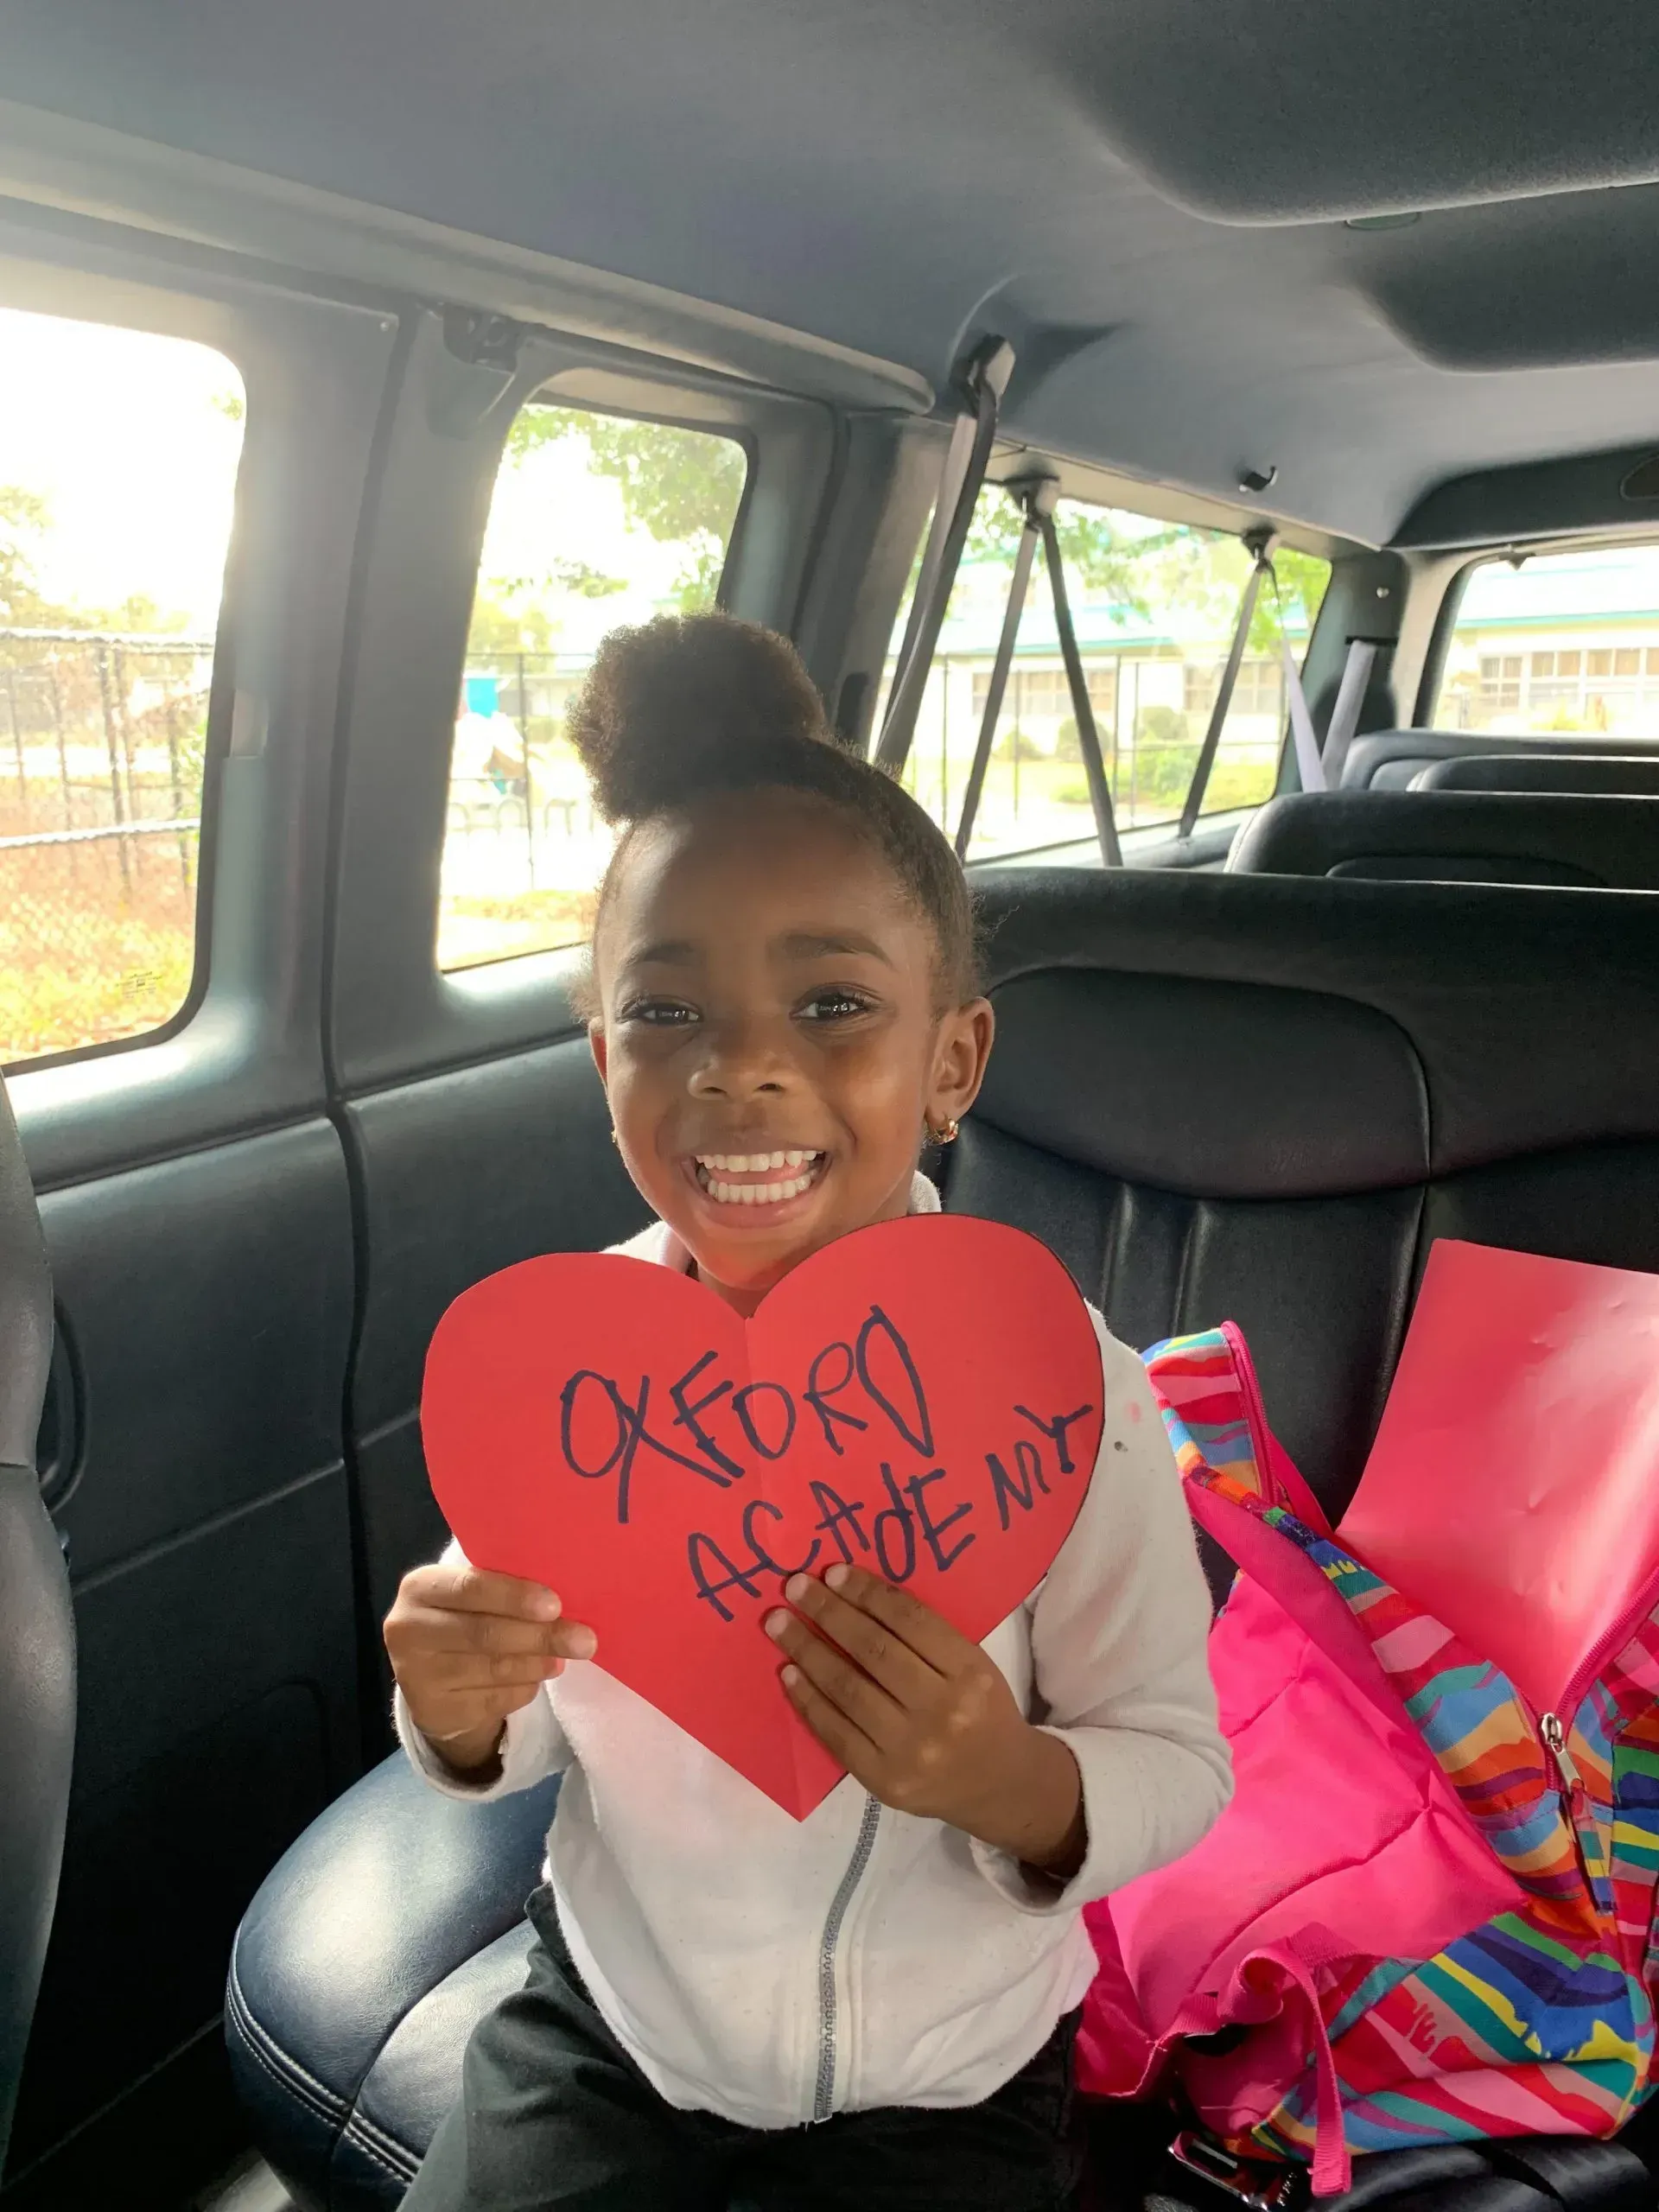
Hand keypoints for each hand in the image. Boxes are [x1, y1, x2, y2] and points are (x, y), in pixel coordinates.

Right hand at [384, 1563, 596, 1777]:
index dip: (514, 1596)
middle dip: (539, 1636)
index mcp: (420, 1587)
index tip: (555, 1604)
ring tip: (562, 1658)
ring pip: (493, 1669)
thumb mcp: (473, 1594)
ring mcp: (416, 1675)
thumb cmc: (465, 1616)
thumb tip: (563, 1603)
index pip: (470, 1587)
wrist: (432, 1674)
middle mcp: (407, 1629)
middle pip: (483, 1633)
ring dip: (537, 1663)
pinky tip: (537, 1677)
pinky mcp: (434, 1711)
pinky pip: (494, 1700)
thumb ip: (505, 1588)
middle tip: (584, 1640)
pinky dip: (524, 1688)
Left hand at [766, 1564, 1085, 1875]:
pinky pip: (835, 1732)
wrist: (999, 1785)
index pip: (910, 1621)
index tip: (832, 1571)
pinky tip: (789, 1673)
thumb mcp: (971, 1664)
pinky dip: (807, 1700)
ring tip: (778, 1624)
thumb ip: (924, 1636)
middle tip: (794, 1587)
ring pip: (847, 1689)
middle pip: (872, 1651)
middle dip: (827, 1613)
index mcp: (969, 1672)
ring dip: (807, 1651)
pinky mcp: (883, 1779)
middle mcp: (941, 1710)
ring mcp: (910, 1750)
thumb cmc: (980, 1710)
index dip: (867, 1593)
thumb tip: (853, 1595)